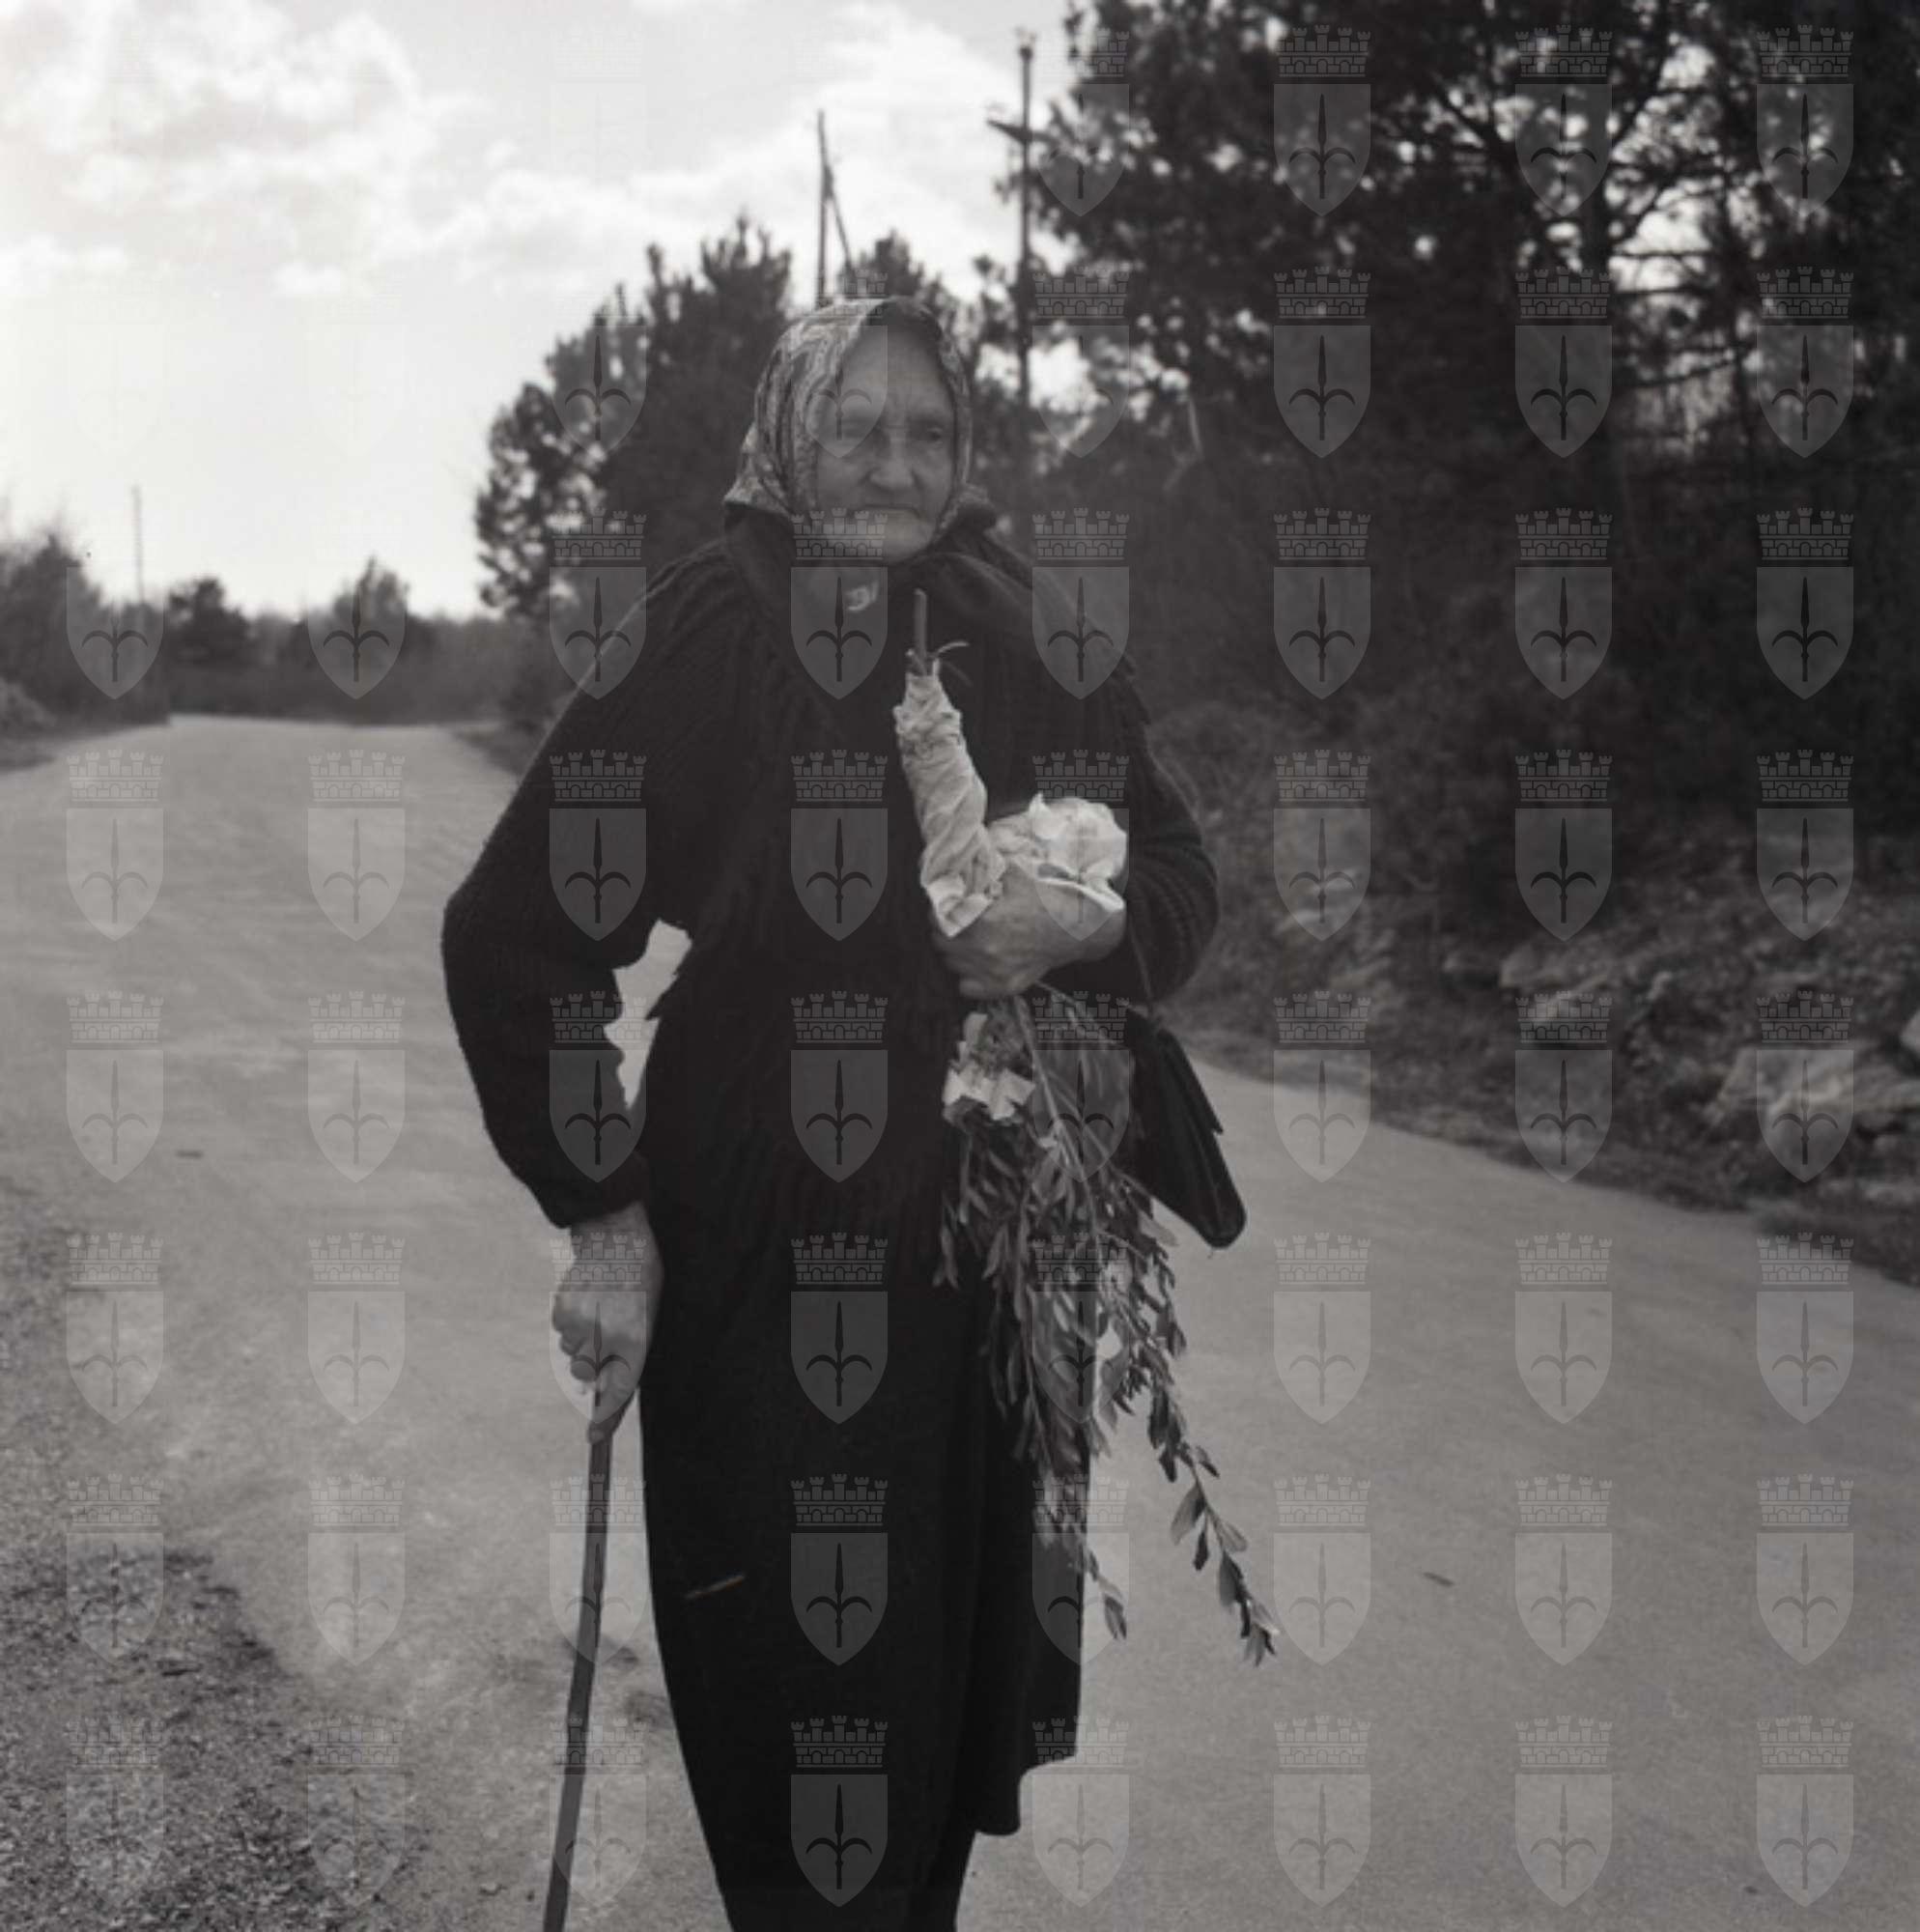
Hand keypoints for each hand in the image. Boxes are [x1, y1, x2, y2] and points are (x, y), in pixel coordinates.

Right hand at [552, 1200, 664, 1442]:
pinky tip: (585, 1300)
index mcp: (636, 1342)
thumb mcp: (647, 1321)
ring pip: (571, 1352)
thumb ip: (627, 1356)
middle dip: (591, 1363)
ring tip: (598, 1308)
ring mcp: (581, 1325)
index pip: (619, 1392)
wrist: (618, 1240)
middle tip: (602, 1333)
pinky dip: (570, 1322)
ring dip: (581, 1339)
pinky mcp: (561, 1312)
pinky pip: (561, 1331)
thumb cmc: (640, 1283)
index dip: (605, 1419)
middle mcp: (606, 1338)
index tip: (593, 1437)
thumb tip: (599, 1387)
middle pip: (585, 1374)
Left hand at [931, 863, 1124, 999]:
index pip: (939, 920)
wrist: (1073, 930)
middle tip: (953, 923)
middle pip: (941, 943)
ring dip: (954, 952)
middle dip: (944, 931)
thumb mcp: (1015, 877)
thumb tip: (963, 860)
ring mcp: (993, 972)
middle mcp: (984, 949)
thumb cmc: (1045, 902)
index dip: (938, 912)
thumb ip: (986, 870)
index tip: (944, 908)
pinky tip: (976, 963)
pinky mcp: (1002, 986)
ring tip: (965, 941)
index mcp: (984, 921)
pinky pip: (966, 987)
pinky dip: (967, 977)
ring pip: (952, 964)